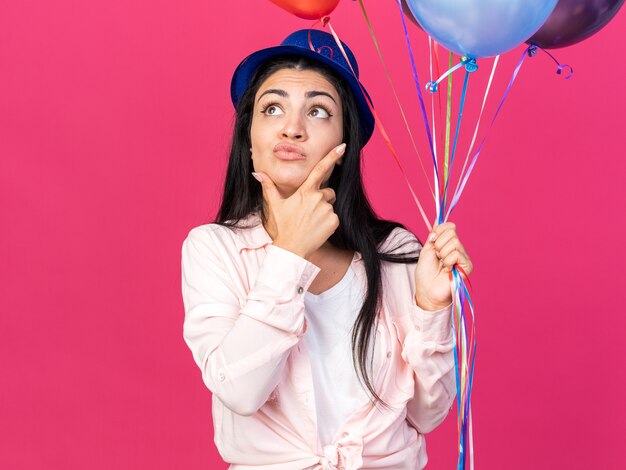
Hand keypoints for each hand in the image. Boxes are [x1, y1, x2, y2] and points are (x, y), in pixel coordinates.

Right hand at [253, 143, 345, 259]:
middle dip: (322, 199)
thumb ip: (268, 187)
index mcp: (305, 191)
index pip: (320, 170)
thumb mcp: (275, 205)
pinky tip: (317, 228)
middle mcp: (318, 198)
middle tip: (308, 212)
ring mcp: (327, 210)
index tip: (342, 147)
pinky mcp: (334, 221)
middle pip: (328, 192)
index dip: (332, 157)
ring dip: (324, 211)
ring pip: (330, 205)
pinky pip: (335, 217)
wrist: (292, 248)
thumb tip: (257, 173)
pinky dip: (328, 222)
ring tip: (311, 222)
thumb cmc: (283, 226)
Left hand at [414, 222, 472, 310]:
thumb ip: (434, 235)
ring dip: (442, 253)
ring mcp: (463, 256)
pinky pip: (456, 253)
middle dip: (439, 244)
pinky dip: (447, 261)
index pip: (450, 226)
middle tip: (437, 256)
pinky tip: (448, 270)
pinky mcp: (467, 265)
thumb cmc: (426, 273)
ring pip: (454, 242)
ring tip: (442, 264)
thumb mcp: (426, 249)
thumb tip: (438, 219)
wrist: (427, 290)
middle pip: (452, 232)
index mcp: (448, 244)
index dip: (439, 230)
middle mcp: (458, 248)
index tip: (432, 240)